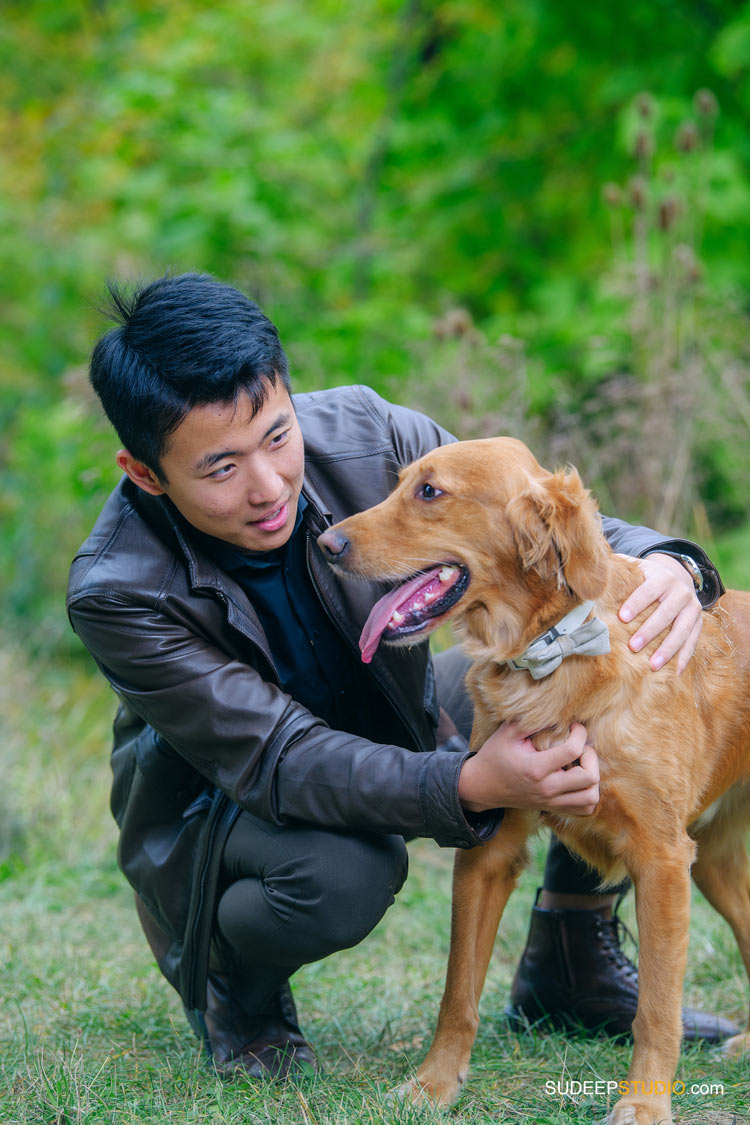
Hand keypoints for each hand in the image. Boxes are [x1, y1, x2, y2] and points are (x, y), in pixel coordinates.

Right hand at [458, 721, 598, 815]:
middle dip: (591, 757)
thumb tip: (556, 711)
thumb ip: (531, 721)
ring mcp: (551, 801)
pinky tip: (579, 780)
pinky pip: (584, 809)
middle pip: (589, 777)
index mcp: (535, 768)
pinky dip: (588, 795)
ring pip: (590, 798)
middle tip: (581, 747)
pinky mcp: (553, 808)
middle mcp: (547, 788)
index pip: (572, 751)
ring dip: (592, 779)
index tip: (575, 726)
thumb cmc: (495, 756)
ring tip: (581, 765)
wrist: (482, 787)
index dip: (580, 734)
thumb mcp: (507, 733)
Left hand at [617, 552, 701, 673]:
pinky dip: (685, 657)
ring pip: (682, 631)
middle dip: (649, 630)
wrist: (679, 578)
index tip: (622, 617)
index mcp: (663, 577)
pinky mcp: (699, 624)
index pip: (648, 590)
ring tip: (653, 665)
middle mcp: (682, 592)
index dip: (636, 603)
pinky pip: (693, 642)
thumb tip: (595, 572)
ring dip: (668, 649)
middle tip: (633, 646)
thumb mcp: (636, 568)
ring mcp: (693, 609)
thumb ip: (619, 568)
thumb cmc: (647, 578)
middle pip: (666, 613)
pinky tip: (675, 672)